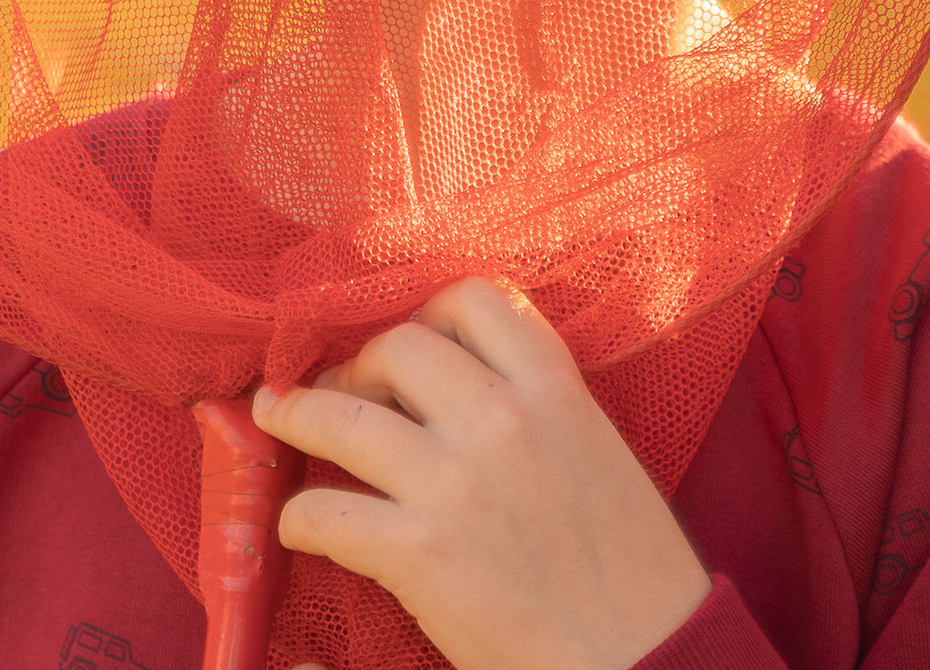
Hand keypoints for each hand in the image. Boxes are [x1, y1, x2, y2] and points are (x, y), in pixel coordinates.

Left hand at [252, 278, 709, 669]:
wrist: (648, 662)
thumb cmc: (633, 574)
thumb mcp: (599, 454)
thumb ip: (538, 408)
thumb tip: (458, 390)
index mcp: (557, 390)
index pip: (474, 297)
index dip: (427, 315)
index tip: (410, 347)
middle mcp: (503, 419)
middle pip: (396, 346)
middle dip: (361, 367)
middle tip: (348, 397)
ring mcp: (455, 483)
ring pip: (338, 416)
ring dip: (298, 417)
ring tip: (282, 421)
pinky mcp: (417, 551)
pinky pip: (321, 510)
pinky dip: (300, 517)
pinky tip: (305, 527)